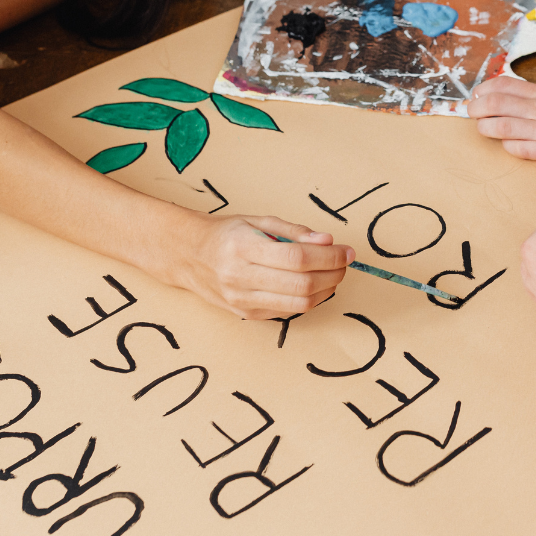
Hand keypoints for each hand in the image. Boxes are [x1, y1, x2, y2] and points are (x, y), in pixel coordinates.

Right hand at [180, 215, 354, 320]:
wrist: (189, 256)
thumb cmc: (227, 234)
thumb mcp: (258, 221)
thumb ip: (294, 231)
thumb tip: (327, 241)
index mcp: (244, 248)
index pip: (297, 258)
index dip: (329, 257)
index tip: (346, 251)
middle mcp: (241, 278)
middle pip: (301, 284)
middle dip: (332, 274)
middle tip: (344, 262)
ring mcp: (243, 301)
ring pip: (298, 304)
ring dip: (325, 290)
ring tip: (334, 274)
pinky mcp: (247, 315)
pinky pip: (287, 312)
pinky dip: (308, 300)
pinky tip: (315, 285)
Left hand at [468, 77, 535, 159]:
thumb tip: (506, 94)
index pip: (504, 85)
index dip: (484, 89)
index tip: (477, 95)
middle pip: (496, 103)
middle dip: (477, 108)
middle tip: (473, 112)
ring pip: (503, 127)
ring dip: (486, 127)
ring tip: (484, 127)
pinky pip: (519, 149)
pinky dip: (508, 146)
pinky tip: (507, 143)